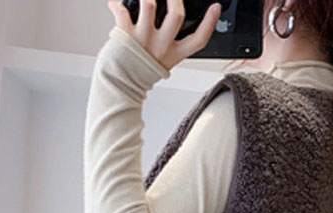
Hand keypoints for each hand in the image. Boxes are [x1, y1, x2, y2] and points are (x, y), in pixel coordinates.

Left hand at [107, 0, 221, 71]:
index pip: (199, 40)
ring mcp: (143, 39)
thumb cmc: (141, 72)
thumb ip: (171, 42)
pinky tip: (118, 3)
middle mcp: (161, 46)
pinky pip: (122, 9)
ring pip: (149, 5)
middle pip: (176, 15)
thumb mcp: (164, 61)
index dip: (210, 22)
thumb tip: (172, 16)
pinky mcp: (125, 33)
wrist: (122, 84)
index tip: (215, 7)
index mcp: (174, 54)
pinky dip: (117, 3)